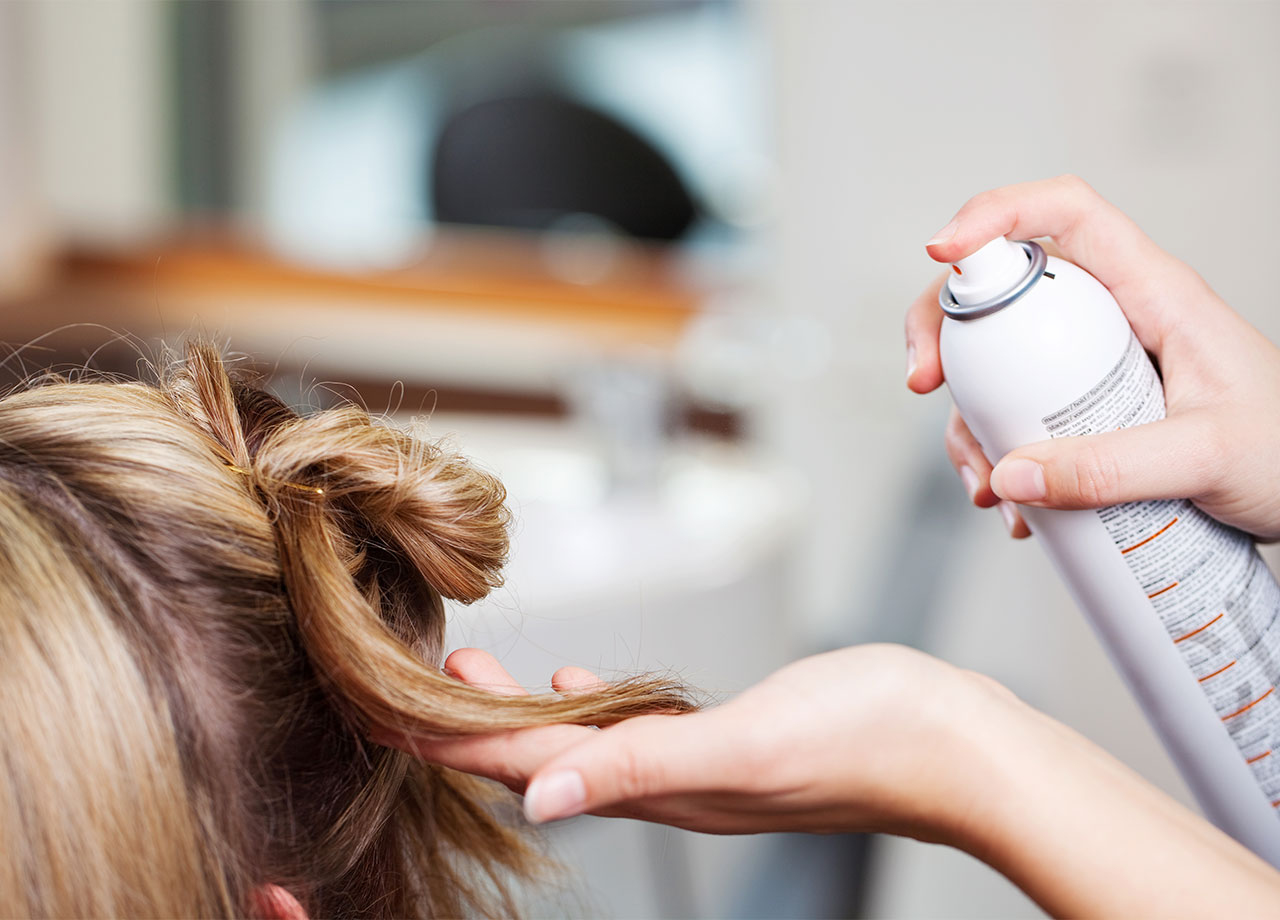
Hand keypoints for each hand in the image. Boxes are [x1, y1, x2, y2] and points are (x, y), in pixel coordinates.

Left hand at [386, 644, 1018, 845]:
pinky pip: (630, 726)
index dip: (447, 744)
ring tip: (473, 675)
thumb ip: (638, 765)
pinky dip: (588, 705)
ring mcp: (695, 764)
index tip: (382, 714)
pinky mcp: (725, 738)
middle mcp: (664, 784)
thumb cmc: (864, 740)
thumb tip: (536, 800)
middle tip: (408, 680)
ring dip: (519, 714)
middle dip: (465, 725)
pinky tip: (577, 682)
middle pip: (534, 759)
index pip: (521, 770)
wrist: (950, 742)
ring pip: (577, 743)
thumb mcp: (741, 747)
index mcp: (655, 787)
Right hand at [905, 175, 1279, 540]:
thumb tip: (1014, 472)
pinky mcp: (1088, 413)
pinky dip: (998, 457)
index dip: (996, 214)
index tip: (942, 250)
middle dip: (946, 327)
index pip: (1067, 212)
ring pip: (1000, 362)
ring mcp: (1094, 365)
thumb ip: (1112, 468)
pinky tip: (1014, 506)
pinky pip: (1019, 417)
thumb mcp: (1208, 458)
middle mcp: (1113, 319)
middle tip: (924, 381)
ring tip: (984, 485)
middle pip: (1005, 287)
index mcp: (1154, 293)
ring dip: (968, 416)